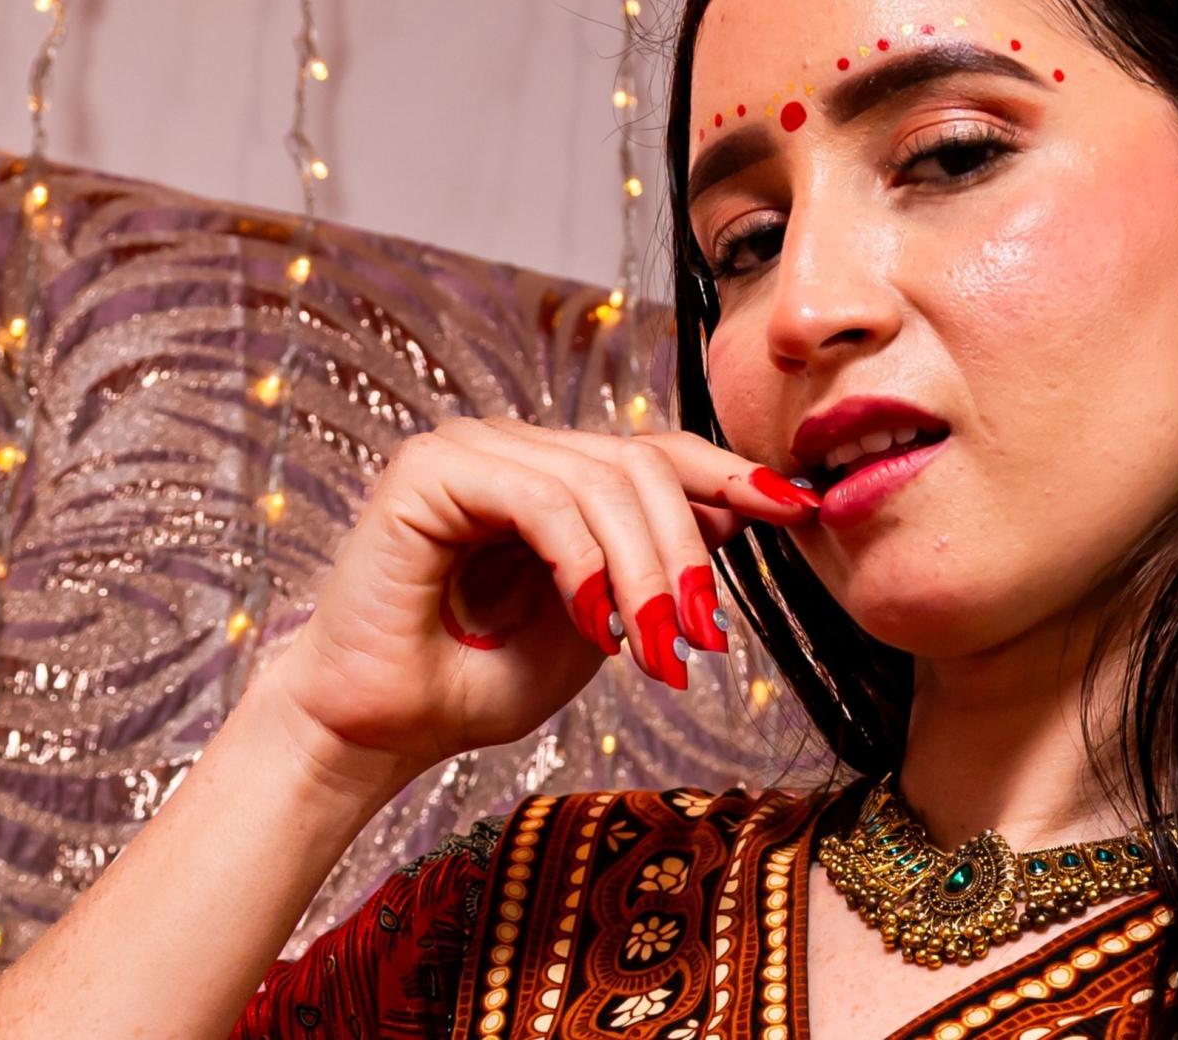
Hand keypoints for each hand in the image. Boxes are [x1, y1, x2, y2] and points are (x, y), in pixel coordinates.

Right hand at [257, 418, 822, 800]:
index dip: (730, 476)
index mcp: (554, 473)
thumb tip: (739, 509)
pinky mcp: (430, 469)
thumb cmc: (477, 682)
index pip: (657, 453)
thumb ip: (653, 565)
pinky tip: (595, 625)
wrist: (381, 730)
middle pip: (641, 465)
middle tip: (704, 639)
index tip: (797, 510)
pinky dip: (584, 563)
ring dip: (645, 573)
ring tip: (659, 650)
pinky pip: (542, 499)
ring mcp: (471, 449)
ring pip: (601, 481)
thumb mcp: (600, 622)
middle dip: (688, 554)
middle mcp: (515, 447)